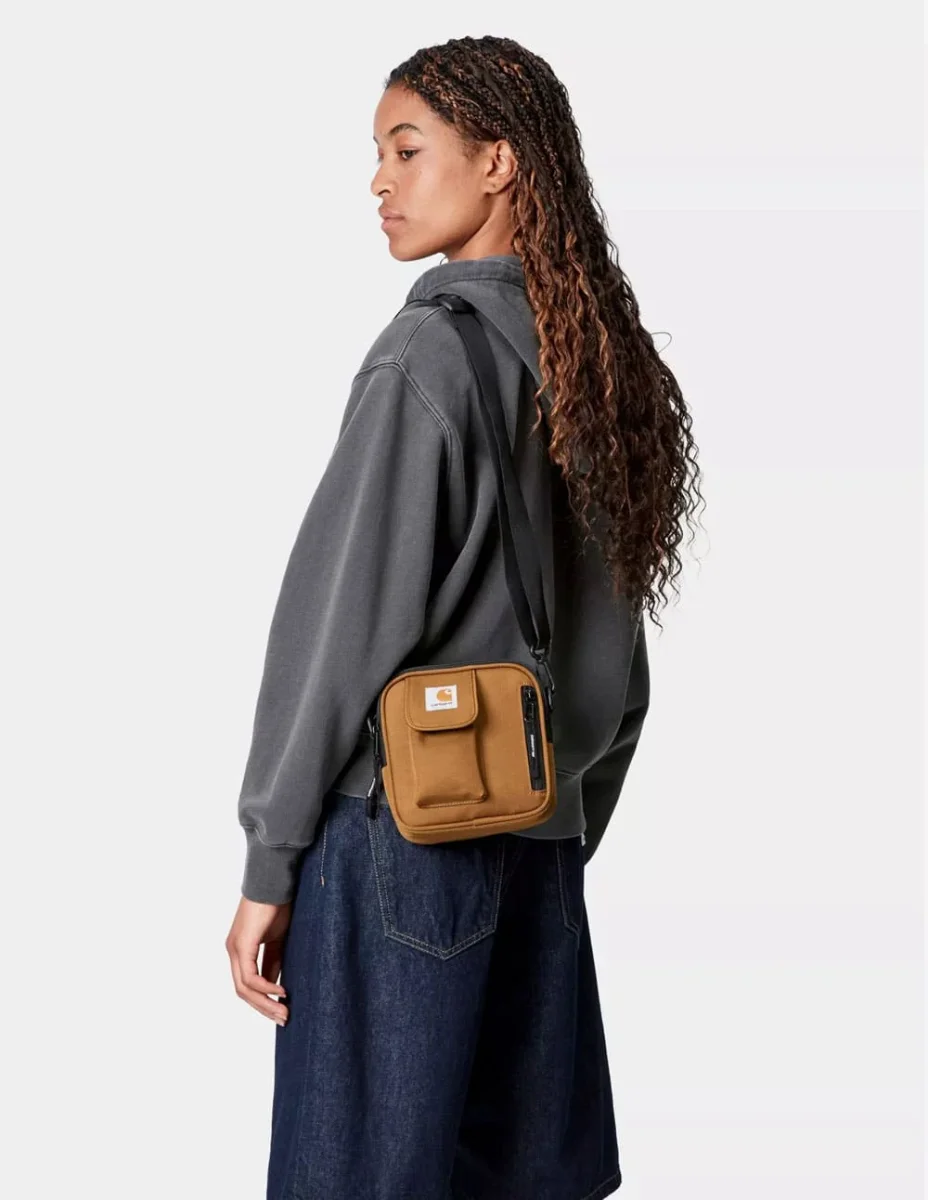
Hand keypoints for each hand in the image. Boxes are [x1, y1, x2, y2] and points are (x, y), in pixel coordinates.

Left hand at [226, 896, 291, 1025]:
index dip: (263, 1000)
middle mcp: (233, 951)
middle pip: (243, 991)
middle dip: (264, 1008)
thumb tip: (276, 985)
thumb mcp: (278, 939)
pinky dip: (265, 988)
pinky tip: (281, 992)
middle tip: (284, 1019)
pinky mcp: (242, 945)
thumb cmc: (277, 904)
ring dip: (265, 1003)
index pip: (247, 984)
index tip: (281, 1011)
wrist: (274, 880)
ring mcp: (235, 948)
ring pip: (244, 988)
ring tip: (284, 1012)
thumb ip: (274, 961)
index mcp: (240, 949)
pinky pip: (250, 976)